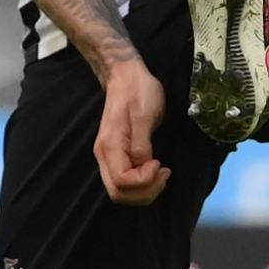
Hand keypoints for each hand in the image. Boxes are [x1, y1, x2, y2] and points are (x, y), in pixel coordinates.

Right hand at [92, 53, 171, 204]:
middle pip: (118, 193)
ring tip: (162, 172)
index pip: (122, 182)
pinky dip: (141, 184)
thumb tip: (145, 166)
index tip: (161, 165)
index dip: (145, 181)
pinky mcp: (115, 156)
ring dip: (144, 190)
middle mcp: (104, 156)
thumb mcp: (145, 114)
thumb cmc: (138, 91)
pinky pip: (124, 181)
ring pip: (120, 191)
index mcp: (110, 145)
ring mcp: (107, 157)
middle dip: (145, 191)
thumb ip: (142, 144)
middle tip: (165, 173)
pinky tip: (154, 171)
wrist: (126, 76)